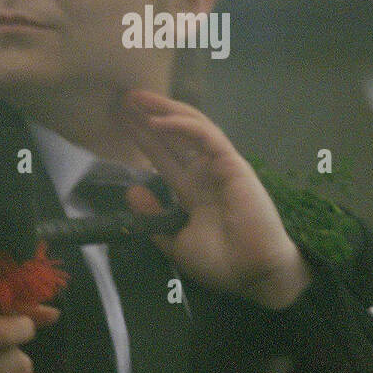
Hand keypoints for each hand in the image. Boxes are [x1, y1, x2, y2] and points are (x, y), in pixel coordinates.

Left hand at [116, 89, 311, 309]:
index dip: (143, 137)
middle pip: (171, 136)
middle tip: (121, 98)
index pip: (163, 155)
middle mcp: (205, 172)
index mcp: (193, 190)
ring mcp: (220, 165)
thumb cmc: (220, 263)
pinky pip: (206, 136)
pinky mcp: (233, 163)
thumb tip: (133, 191)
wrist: (254, 274)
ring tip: (134, 98)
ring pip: (189, 127)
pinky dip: (182, 126)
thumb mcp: (176, 241)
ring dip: (162, 110)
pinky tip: (158, 121)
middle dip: (147, 116)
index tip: (119, 121)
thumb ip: (153, 217)